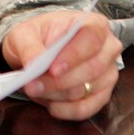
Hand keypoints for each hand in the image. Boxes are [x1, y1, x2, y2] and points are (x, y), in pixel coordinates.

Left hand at [1, 10, 121, 120]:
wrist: (37, 49)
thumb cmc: (36, 36)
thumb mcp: (25, 34)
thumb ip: (30, 47)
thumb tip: (34, 64)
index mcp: (94, 24)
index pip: (91, 39)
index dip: (73, 56)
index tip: (52, 69)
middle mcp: (108, 49)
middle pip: (91, 69)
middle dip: (58, 81)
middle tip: (31, 86)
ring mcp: (108, 73)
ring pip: (86, 90)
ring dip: (57, 95)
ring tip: (34, 90)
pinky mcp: (102, 94)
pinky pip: (88, 108)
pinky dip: (67, 110)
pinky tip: (50, 106)